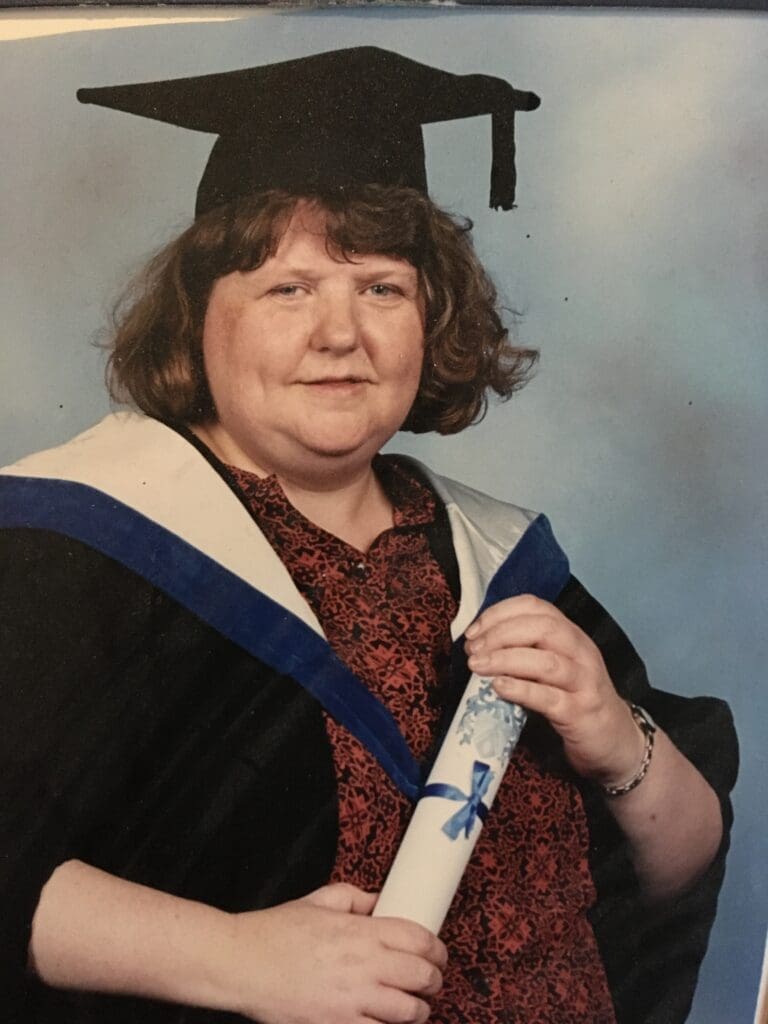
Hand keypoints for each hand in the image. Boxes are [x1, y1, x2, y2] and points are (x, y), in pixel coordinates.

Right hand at [226, 883, 446, 1023]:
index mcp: (362, 931)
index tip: (438, 953)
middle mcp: (364, 965)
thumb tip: (381, 902)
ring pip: (409, 1012)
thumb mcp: (320, 900)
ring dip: (418, 1011)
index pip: (419, 938)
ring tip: (414, 1007)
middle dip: (434, 979)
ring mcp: (352, 1001)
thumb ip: (355, 899)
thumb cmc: (277, 931)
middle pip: (422, 976)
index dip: (437, 948)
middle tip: (431, 980)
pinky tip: (384, 1023)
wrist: (242, 963)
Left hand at [464, 595, 643, 785]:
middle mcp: (581, 652)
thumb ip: (526, 650)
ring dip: (505, 659)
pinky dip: (521, 690)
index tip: (474, 630)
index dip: (500, 613)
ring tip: (477, 666)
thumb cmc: (575, 699)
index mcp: (571, 635)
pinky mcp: (580, 713)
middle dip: (500, 634)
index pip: (536, 607)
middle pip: (542, 628)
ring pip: (546, 661)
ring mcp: (584, 683)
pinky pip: (550, 698)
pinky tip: (499, 687)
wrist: (614, 740)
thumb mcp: (554, 666)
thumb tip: (479, 644)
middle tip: (473, 650)